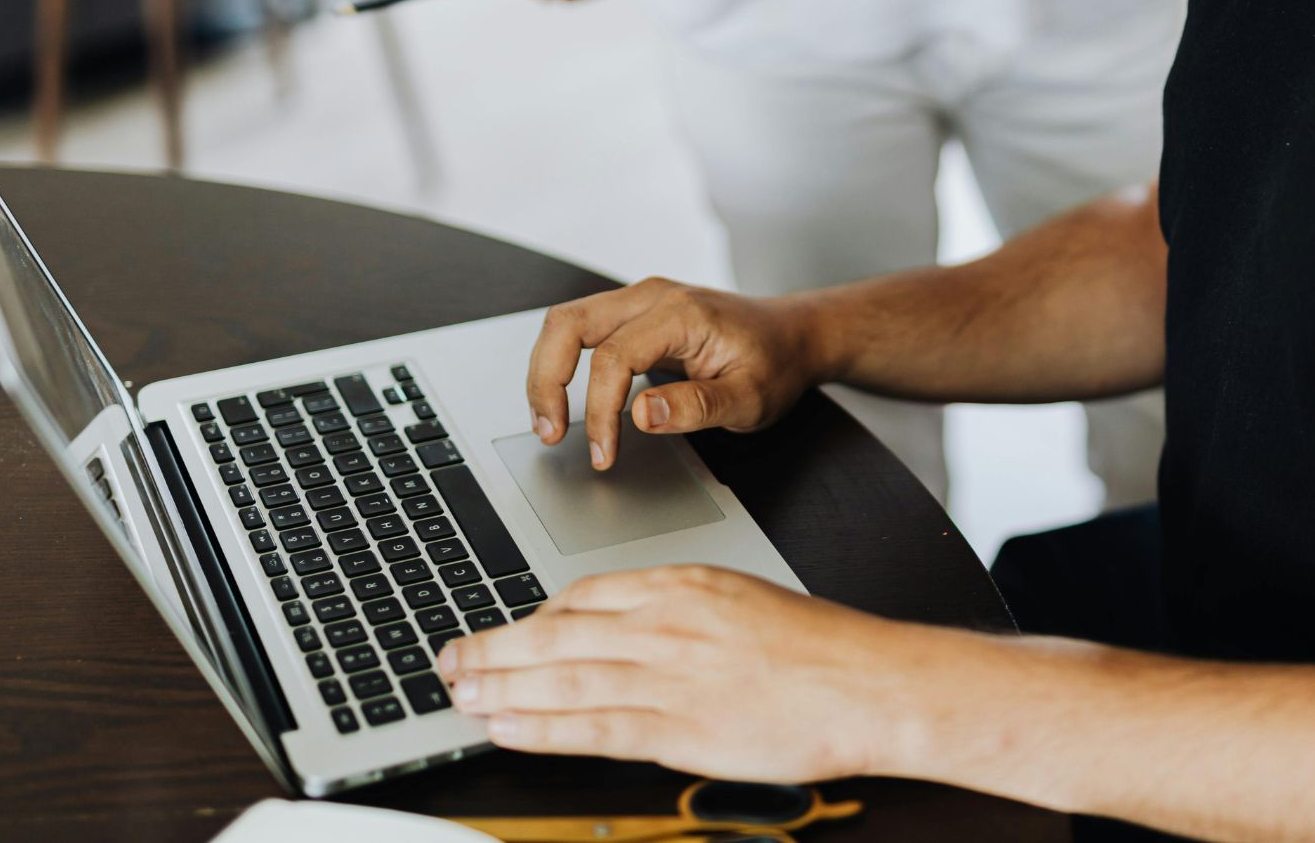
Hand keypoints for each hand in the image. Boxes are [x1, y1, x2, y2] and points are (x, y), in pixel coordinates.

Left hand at [437, 565, 930, 781]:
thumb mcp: (740, 598)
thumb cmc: (817, 647)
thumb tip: (622, 627)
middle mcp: (665, 624)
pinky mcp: (678, 729)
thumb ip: (678, 611)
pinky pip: (591, 727)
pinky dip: (539, 727)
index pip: (584, 595)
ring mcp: (668, 677)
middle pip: (554, 634)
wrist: (867, 683)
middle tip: (447, 658)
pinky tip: (505, 727)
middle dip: (492, 648)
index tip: (505, 634)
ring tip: (459, 693)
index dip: (533, 620)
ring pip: (561, 679)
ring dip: (499, 687)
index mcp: (681, 585)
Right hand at [527, 277, 826, 469]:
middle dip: (547, 381)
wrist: (793, 336)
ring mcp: (641, 301)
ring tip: (549, 423)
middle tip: (549, 432)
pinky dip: (562, 364)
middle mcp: (653, 296)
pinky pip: (582, 331)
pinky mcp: (635, 315)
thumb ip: (697, 407)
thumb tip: (641, 414)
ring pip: (566, 322)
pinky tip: (566, 403)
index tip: (604, 453)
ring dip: (547, 371)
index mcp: (681, 313)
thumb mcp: (750, 397)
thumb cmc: (775, 363)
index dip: (599, 410)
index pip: (614, 357)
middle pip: (568, 324)